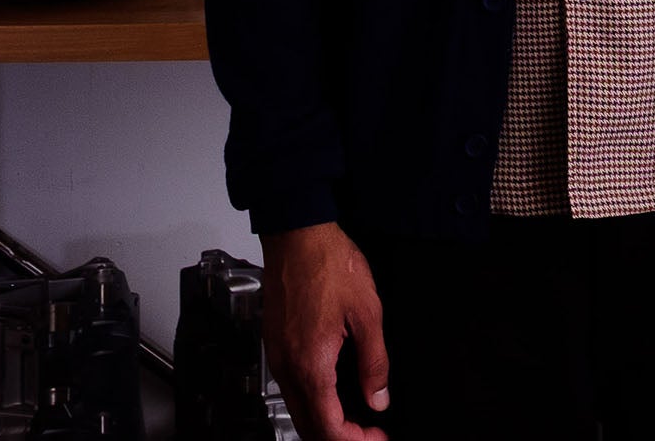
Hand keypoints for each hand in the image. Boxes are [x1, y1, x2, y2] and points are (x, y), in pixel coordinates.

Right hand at [261, 222, 391, 440]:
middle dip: (340, 437)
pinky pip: (291, 387)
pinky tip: (334, 392)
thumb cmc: (329, 263)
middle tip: (369, 433)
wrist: (297, 233)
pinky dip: (313, 401)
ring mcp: (277, 355)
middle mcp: (288, 365)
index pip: (328, 427)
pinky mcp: (275, 343)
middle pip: (308, 426)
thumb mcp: (368, 313)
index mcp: (311, 363)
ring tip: (356, 418)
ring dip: (325, 422)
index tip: (377, 437)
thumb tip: (379, 397)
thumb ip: (374, 362)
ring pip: (297, 409)